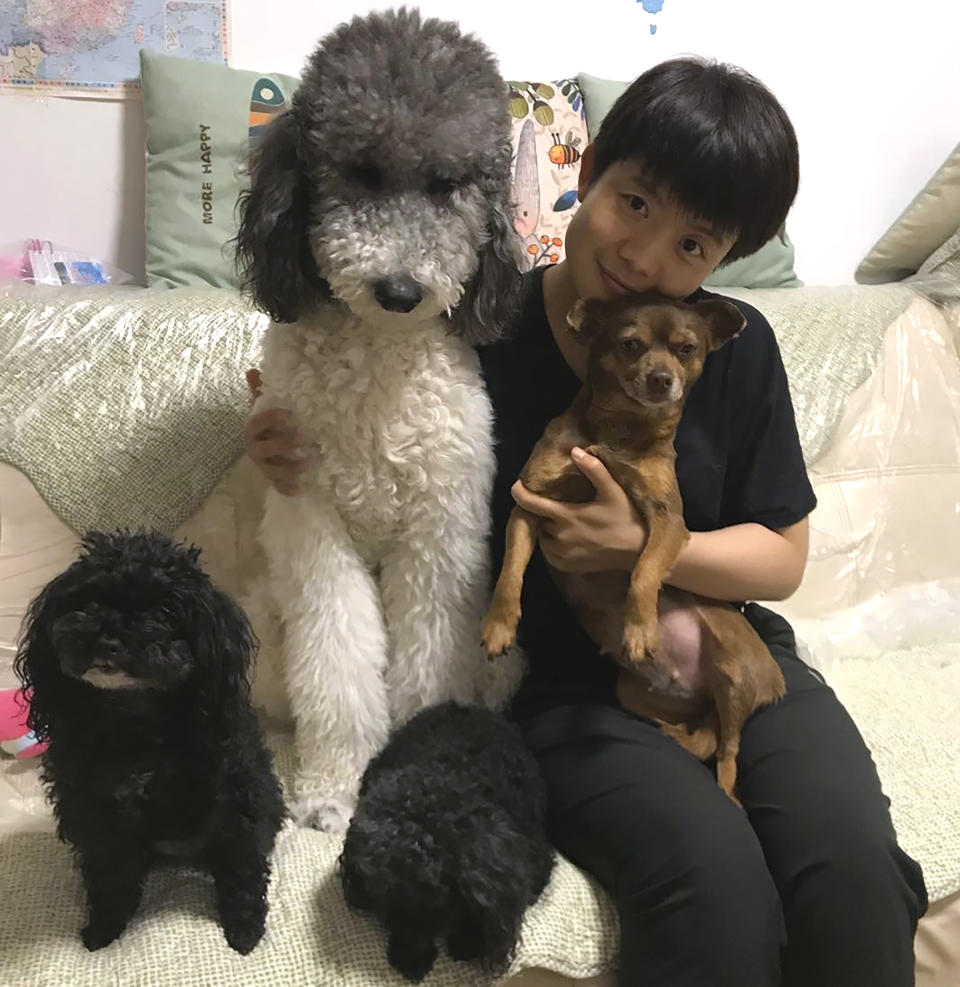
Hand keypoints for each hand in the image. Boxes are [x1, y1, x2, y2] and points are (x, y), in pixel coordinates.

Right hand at [244, 368, 308, 495]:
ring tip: (309, 463)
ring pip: (271, 470)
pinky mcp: (272, 478)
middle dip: (283, 444)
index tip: (290, 415)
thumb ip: (260, 390)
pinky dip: (287, 488)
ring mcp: (262, 465)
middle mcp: (254, 448)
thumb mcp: (265, 406)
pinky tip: (300, 489)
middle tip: (304, 438)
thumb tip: (252, 371)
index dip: (272, 419)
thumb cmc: (269, 423)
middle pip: (263, 449)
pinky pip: (277, 486)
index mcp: (252, 429)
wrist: (265, 445)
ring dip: (289, 468)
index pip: (257, 423)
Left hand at [510, 447, 646, 572]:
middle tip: (563, 506)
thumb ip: (594, 469)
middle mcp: (559, 537)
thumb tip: (575, 451)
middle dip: (547, 513)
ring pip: (543, 538)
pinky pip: (550, 554)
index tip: (516, 486)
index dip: (519, 493)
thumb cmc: (627, 518)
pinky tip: (571, 539)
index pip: (531, 503)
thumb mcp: (612, 490)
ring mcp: (562, 554)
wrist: (638, 551)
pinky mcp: (567, 567)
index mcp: (565, 516)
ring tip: (567, 523)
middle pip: (539, 520)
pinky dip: (554, 546)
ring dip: (550, 530)